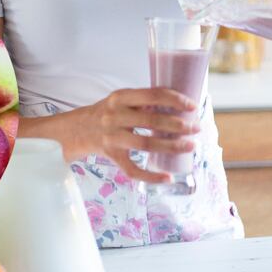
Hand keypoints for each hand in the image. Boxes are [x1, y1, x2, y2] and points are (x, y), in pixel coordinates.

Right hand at [80, 88, 200, 183]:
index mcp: (120, 97)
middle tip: (196, 128)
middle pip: (152, 120)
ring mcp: (112, 137)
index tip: (192, 106)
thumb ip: (143, 101)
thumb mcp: (120, 100)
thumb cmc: (105, 112)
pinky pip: (133, 170)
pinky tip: (167, 177)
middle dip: (179, 125)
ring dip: (172, 146)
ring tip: (191, 146)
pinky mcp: (111, 156)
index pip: (153, 95)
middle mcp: (114, 116)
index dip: (176, 100)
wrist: (75, 130)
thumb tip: (178, 104)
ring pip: (146, 144)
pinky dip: (151, 176)